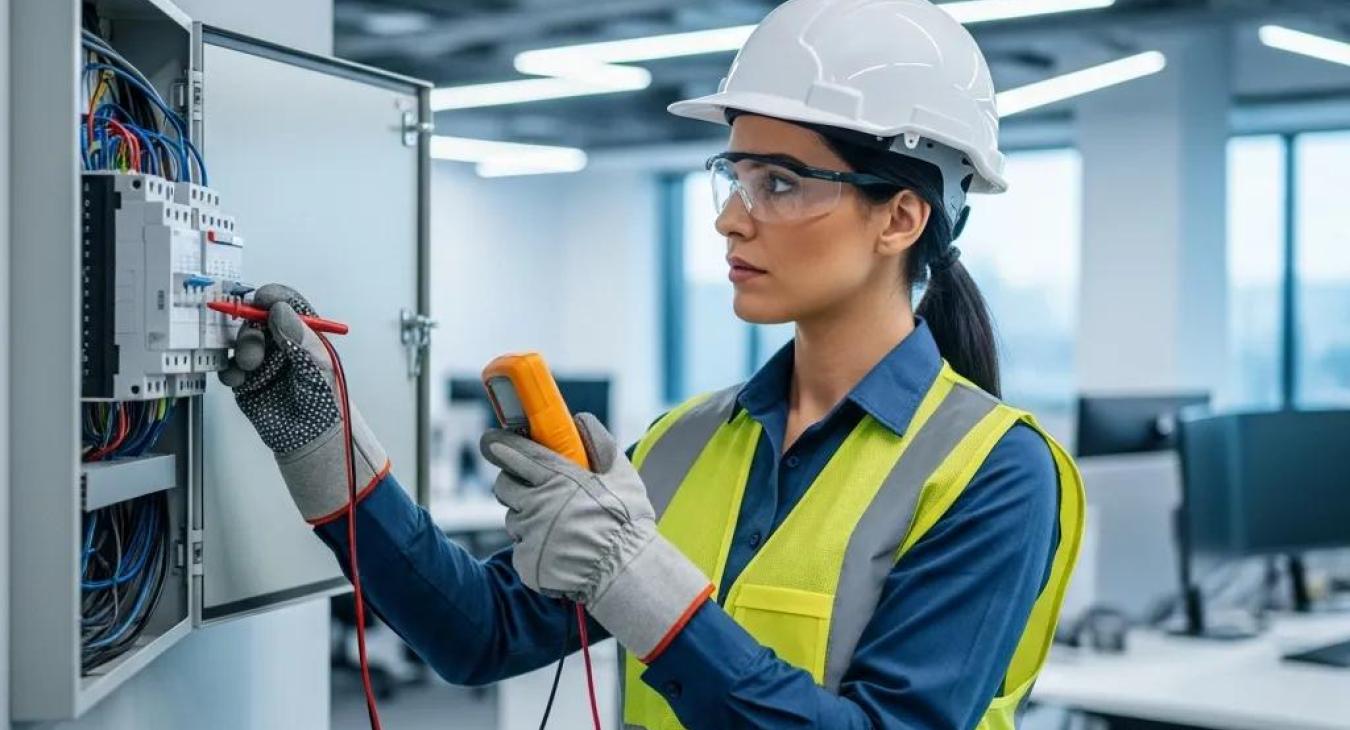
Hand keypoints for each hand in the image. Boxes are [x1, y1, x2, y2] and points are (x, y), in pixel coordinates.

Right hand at [220, 284, 388, 522]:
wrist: (310, 439)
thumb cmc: (323, 402)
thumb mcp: (316, 367)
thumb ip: (298, 338)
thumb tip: (280, 310)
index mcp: (303, 335)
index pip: (287, 305)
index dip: (274, 297)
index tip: (262, 298)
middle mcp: (281, 343)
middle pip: (257, 319)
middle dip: (251, 328)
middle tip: (254, 346)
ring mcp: (262, 361)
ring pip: (241, 340)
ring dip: (241, 348)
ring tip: (250, 367)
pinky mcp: (246, 380)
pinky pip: (229, 367)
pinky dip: (230, 371)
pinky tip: (240, 382)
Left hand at [482, 414, 711, 660]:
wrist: (627, 572)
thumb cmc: (627, 523)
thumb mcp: (623, 475)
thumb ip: (600, 443)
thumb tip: (579, 419)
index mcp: (558, 479)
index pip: (517, 454)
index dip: (500, 445)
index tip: (490, 441)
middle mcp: (538, 505)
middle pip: (504, 485)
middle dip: (512, 483)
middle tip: (532, 489)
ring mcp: (530, 535)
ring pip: (514, 519)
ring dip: (528, 518)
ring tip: (559, 527)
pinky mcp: (526, 562)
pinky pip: (521, 549)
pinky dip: (535, 547)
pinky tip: (560, 550)